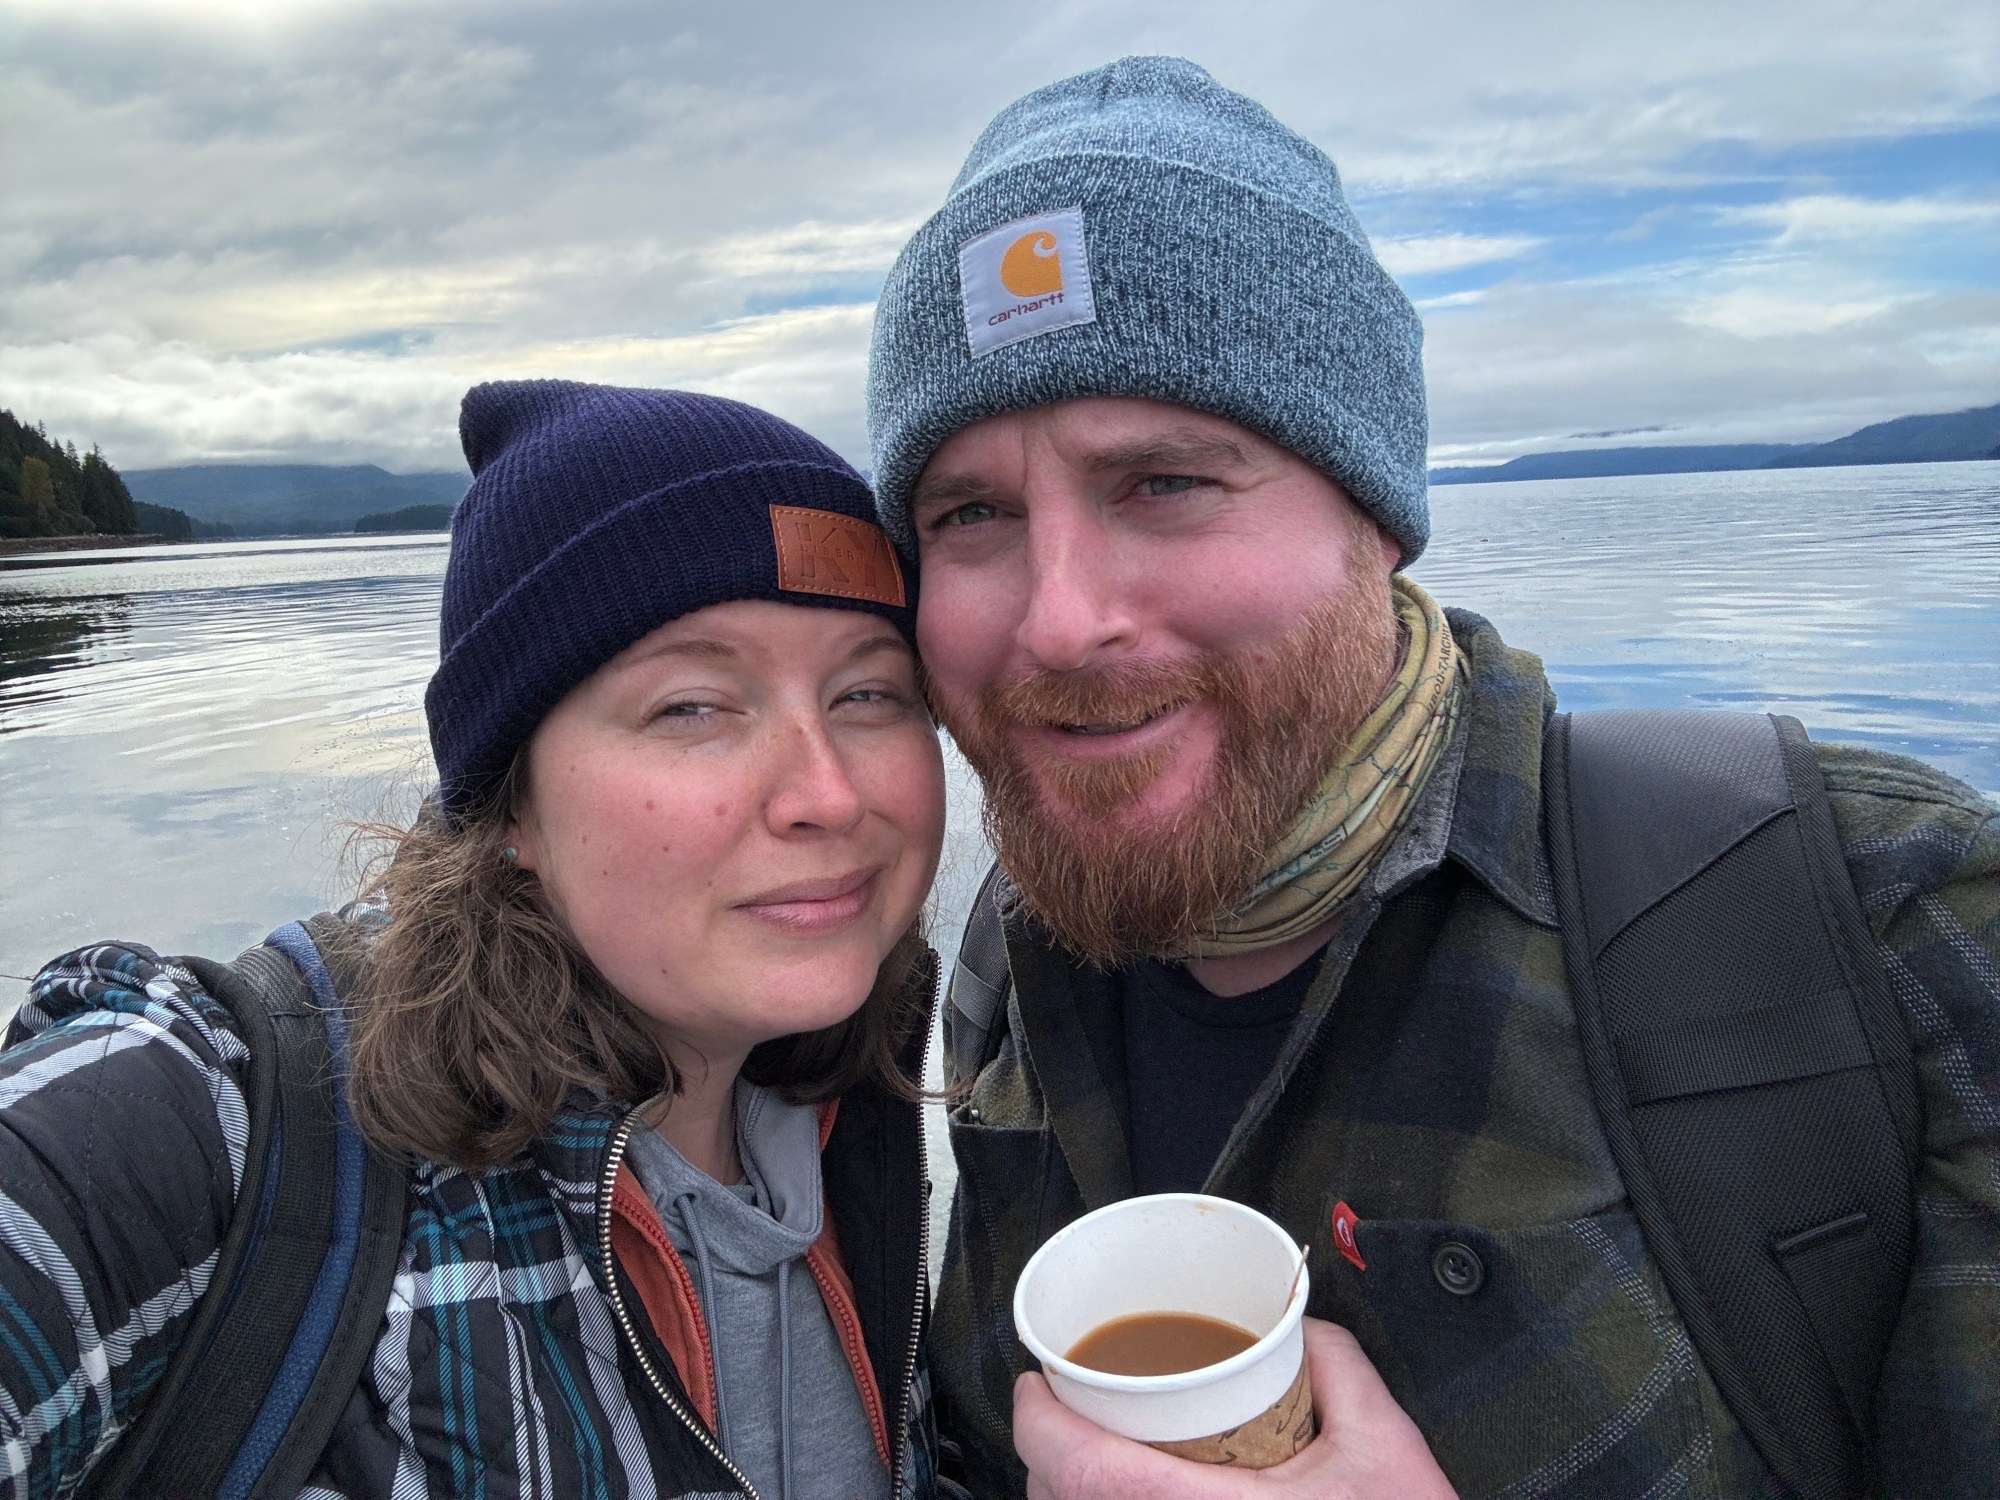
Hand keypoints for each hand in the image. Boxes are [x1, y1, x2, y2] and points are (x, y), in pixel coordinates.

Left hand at [1013, 1317, 1456, 1498]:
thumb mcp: (1384, 1445)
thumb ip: (1337, 1367)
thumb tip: (1300, 1330)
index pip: (1080, 1468)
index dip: (1037, 1421)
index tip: (1032, 1382)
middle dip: (1048, 1450)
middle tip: (1062, 1406)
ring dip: (1070, 1492)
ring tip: (1090, 1452)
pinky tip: (1127, 1497)